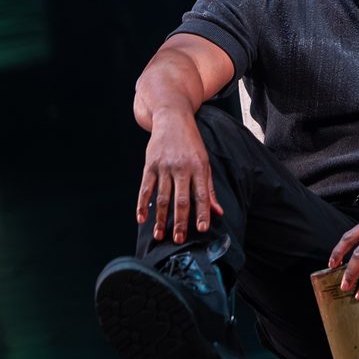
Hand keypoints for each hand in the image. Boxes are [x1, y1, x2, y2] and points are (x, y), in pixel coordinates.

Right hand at [136, 112, 223, 243]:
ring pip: (162, 197)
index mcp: (199, 167)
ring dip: (161, 218)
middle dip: (180, 221)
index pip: (202, 194)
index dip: (202, 212)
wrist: (172, 118)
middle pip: (181, 199)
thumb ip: (209, 188)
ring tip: (160, 235)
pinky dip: (142, 204)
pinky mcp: (149, 165)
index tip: (202, 229)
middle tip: (179, 239)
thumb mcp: (205, 162)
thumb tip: (217, 212)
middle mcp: (181, 168)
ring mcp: (164, 167)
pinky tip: (141, 219)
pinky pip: (145, 188)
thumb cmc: (191, 144)